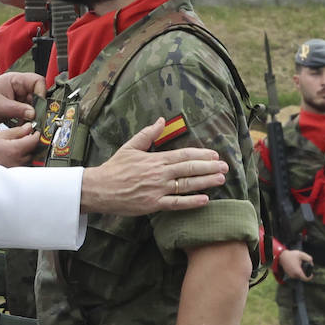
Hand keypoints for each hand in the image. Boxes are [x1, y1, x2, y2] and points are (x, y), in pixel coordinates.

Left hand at [0, 71, 42, 126]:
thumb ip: (17, 110)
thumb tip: (34, 114)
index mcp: (15, 80)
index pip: (37, 81)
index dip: (41, 93)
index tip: (39, 106)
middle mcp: (19, 88)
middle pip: (38, 96)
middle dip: (38, 109)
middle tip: (36, 120)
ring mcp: (19, 99)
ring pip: (34, 107)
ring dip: (32, 117)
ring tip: (27, 125)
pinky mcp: (17, 109)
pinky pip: (28, 114)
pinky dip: (27, 121)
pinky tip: (21, 127)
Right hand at [0, 124, 37, 166]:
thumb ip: (15, 132)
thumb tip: (28, 128)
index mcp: (15, 150)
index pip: (34, 141)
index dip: (35, 134)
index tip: (34, 130)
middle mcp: (17, 161)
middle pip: (32, 150)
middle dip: (29, 142)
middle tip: (22, 136)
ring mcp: (15, 168)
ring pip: (28, 158)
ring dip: (25, 151)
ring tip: (13, 145)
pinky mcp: (11, 173)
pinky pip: (21, 165)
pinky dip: (19, 158)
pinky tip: (10, 154)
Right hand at [79, 118, 227, 214]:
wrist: (99, 188)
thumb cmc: (115, 168)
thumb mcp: (130, 147)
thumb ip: (147, 134)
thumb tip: (161, 121)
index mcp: (155, 159)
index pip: (183, 155)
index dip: (201, 155)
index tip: (214, 155)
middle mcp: (159, 174)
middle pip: (189, 169)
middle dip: (209, 167)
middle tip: (225, 167)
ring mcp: (157, 190)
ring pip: (186, 185)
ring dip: (205, 182)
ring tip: (220, 179)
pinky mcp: (153, 204)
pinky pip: (176, 203)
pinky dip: (191, 202)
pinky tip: (205, 200)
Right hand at [277, 247, 312, 280]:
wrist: (281, 256)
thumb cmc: (291, 255)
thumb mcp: (302, 255)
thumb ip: (309, 259)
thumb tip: (311, 264)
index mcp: (298, 271)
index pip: (306, 279)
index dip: (310, 277)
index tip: (311, 274)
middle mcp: (294, 275)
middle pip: (302, 277)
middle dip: (305, 273)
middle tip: (304, 266)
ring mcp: (290, 275)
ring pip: (298, 276)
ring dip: (300, 272)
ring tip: (299, 265)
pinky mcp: (288, 274)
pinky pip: (295, 275)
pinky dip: (296, 272)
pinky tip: (296, 266)